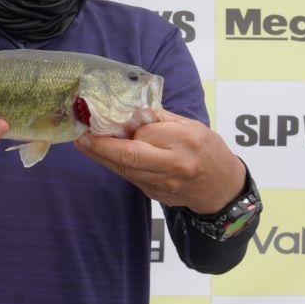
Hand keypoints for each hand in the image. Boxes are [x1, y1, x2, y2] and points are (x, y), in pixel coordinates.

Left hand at [75, 108, 245, 212]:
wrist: (222, 188)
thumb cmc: (208, 150)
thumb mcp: (191, 126)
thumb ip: (160, 118)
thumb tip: (128, 109)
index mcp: (186, 141)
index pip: (146, 132)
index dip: (126, 125)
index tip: (106, 116)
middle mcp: (174, 164)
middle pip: (129, 155)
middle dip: (100, 145)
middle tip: (82, 135)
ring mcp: (163, 183)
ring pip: (124, 168)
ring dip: (101, 155)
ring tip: (84, 142)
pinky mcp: (155, 194)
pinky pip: (129, 177)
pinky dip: (114, 165)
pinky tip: (103, 154)